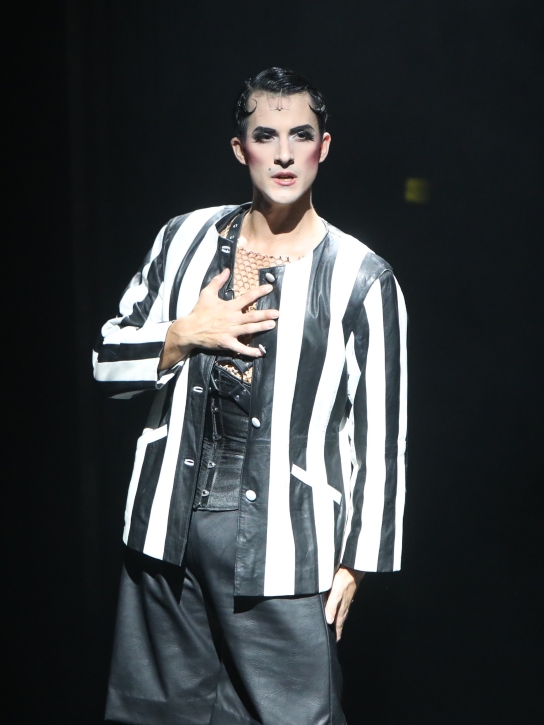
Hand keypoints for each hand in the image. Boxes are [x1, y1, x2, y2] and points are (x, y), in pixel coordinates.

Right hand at [159, 268, 278, 369]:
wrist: (190, 329)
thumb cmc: (199, 311)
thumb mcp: (207, 293)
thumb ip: (217, 281)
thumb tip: (226, 270)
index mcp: (229, 307)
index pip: (246, 298)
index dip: (258, 292)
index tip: (269, 288)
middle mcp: (232, 319)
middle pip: (251, 316)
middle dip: (265, 314)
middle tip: (277, 313)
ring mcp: (230, 331)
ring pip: (249, 329)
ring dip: (261, 327)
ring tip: (272, 325)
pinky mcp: (227, 342)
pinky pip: (240, 348)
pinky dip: (250, 351)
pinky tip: (260, 352)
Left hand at [324, 566, 364, 640]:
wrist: (354, 567)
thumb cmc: (344, 578)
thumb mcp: (336, 592)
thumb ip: (332, 605)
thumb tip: (329, 621)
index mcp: (342, 607)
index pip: (338, 624)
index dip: (336, 633)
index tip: (335, 642)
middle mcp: (345, 605)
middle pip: (340, 620)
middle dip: (337, 629)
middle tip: (335, 637)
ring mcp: (346, 599)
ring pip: (342, 613)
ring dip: (338, 621)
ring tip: (335, 626)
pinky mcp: (346, 592)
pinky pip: (342, 606)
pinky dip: (339, 611)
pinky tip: (338, 609)